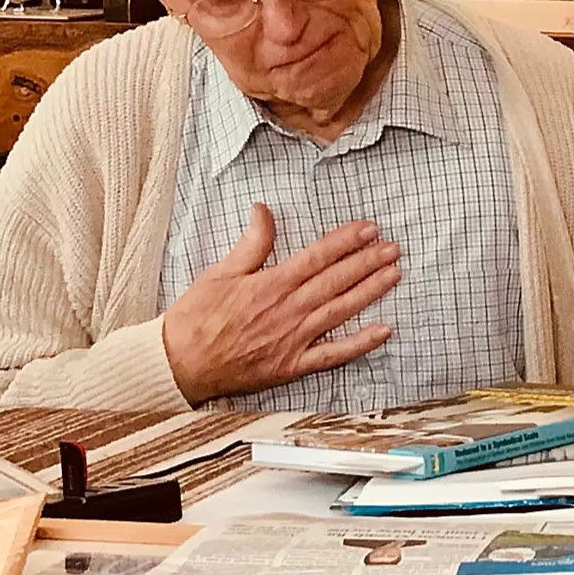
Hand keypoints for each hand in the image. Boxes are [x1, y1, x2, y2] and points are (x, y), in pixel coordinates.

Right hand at [161, 203, 399, 403]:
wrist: (179, 364)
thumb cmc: (195, 318)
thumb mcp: (219, 272)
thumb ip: (250, 243)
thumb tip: (264, 209)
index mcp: (270, 284)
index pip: (317, 257)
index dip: (346, 241)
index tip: (370, 229)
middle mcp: (287, 310)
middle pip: (335, 280)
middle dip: (367, 261)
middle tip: (393, 248)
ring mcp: (293, 339)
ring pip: (340, 311)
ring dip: (370, 292)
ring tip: (394, 274)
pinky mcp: (292, 365)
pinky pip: (332, 355)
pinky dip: (359, 344)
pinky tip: (383, 332)